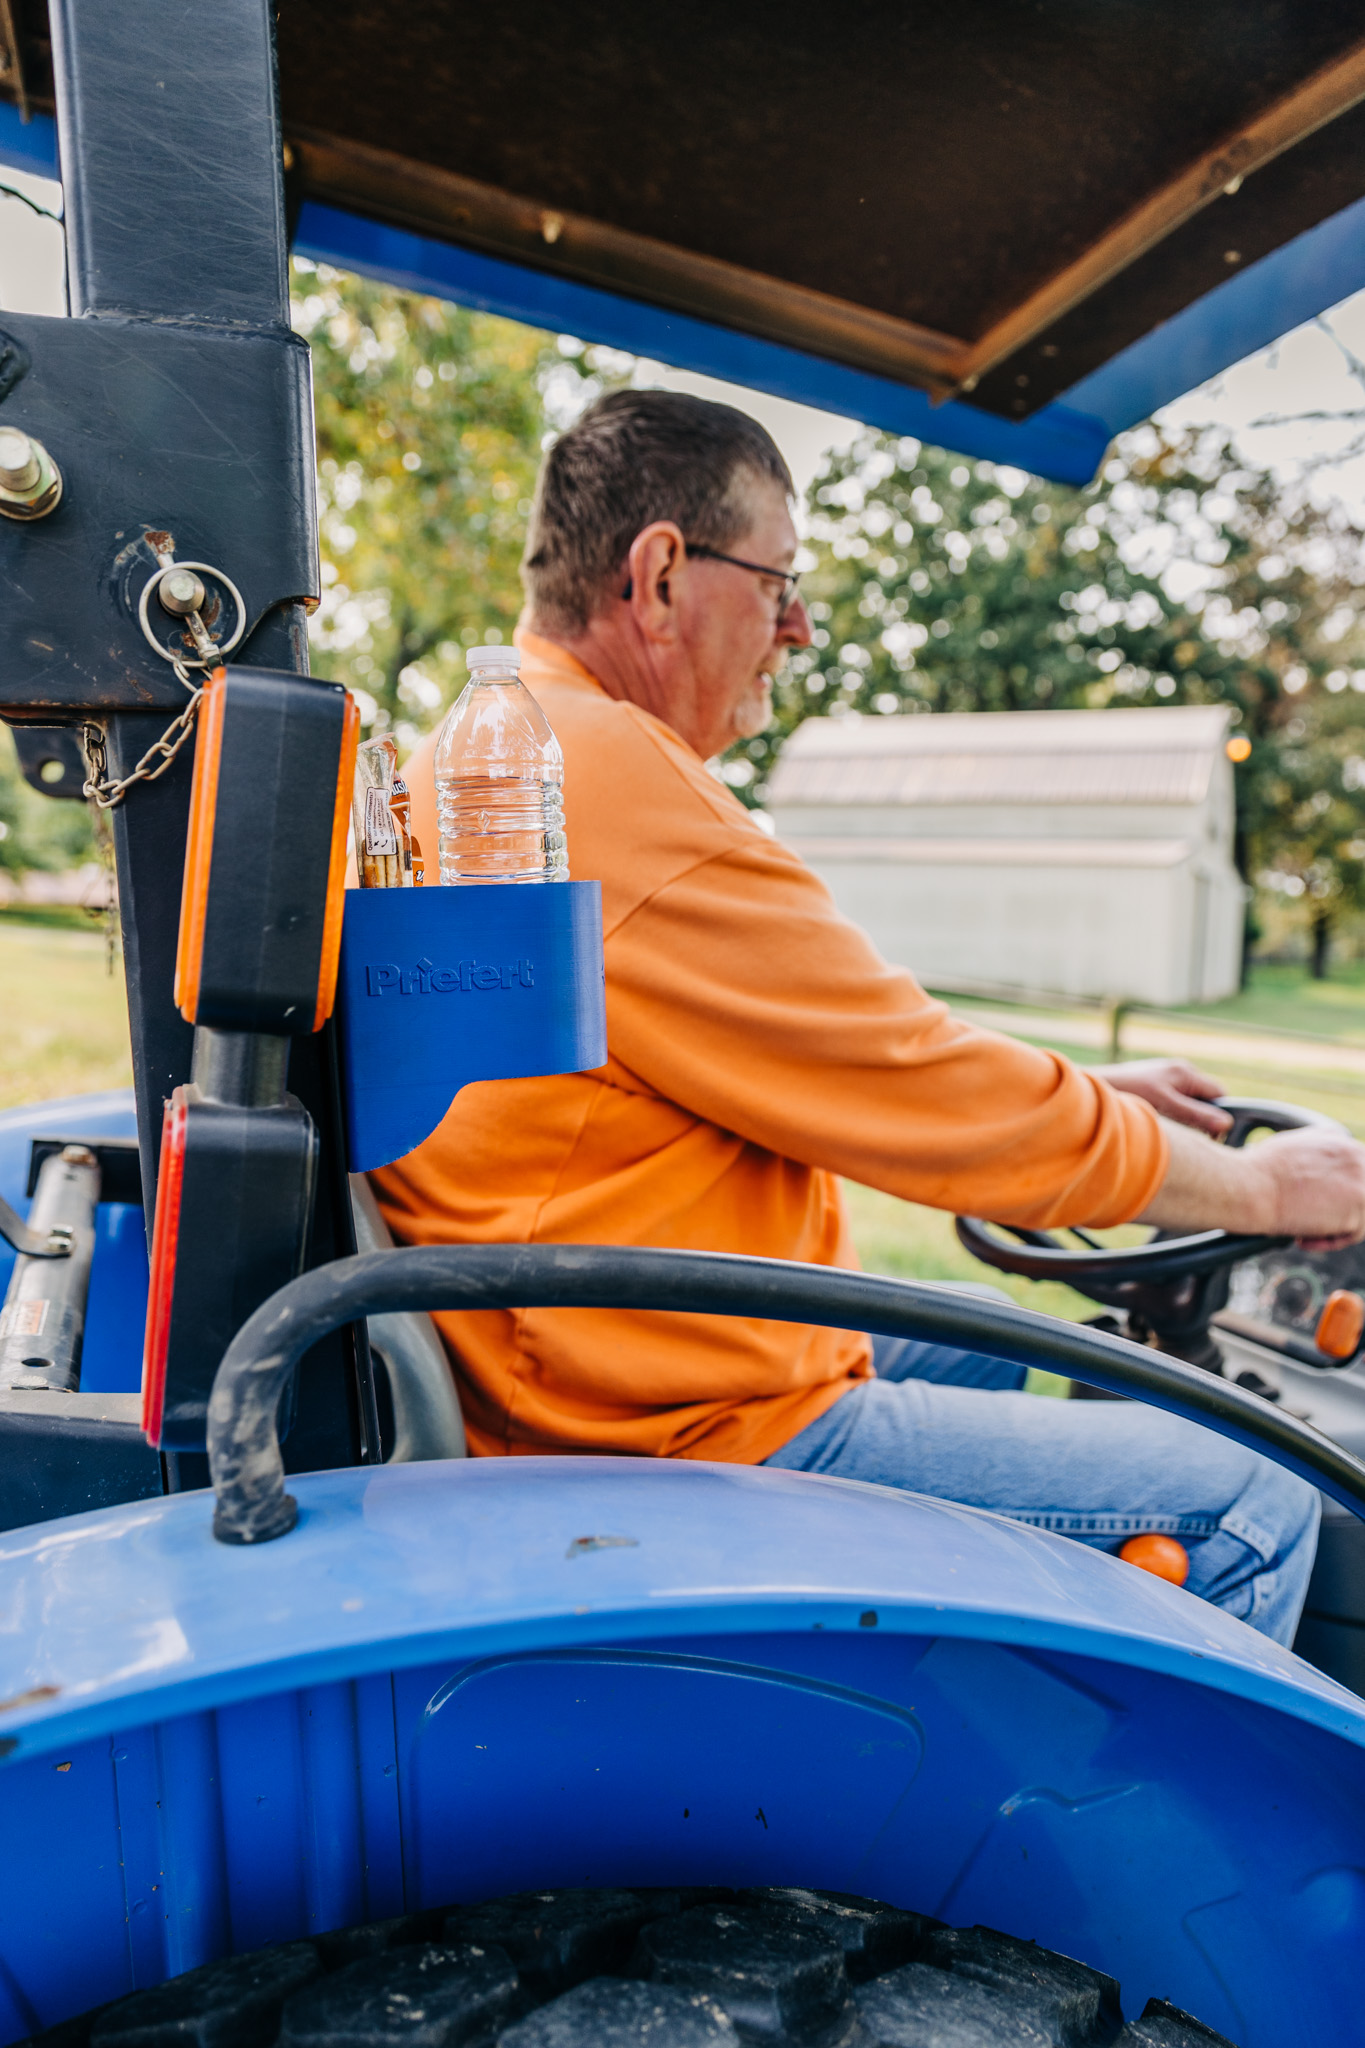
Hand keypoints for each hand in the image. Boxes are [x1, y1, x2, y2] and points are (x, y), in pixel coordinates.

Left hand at [1093, 1058, 1231, 1137]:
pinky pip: (1173, 1104)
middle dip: (1202, 1119)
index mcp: (1185, 1072)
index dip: (1220, 1116)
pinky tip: (1159, 1125)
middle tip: (1190, 1137)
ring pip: (1189, 1104)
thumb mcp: (1165, 1106)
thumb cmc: (1128, 1093)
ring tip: (1170, 1129)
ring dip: (1186, 1120)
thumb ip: (1196, 1114)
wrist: (1092, 1087)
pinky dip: (1171, 1117)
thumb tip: (1226, 1124)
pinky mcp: (1152, 1087)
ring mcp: (1165, 1079)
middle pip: (1205, 1100)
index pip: (1220, 1094)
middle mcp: (1178, 1072)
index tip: (1213, 1137)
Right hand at [1139, 1118, 1364, 1245]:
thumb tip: (1303, 1179)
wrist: (1245, 1186)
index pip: (1352, 1172)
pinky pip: (1354, 1232)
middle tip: (1311, 1223)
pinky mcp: (1358, 1205)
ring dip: (1334, 1228)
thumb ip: (1306, 1160)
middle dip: (1339, 1211)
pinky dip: (1330, 1241)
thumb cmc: (1250, 1173)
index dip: (1334, 1193)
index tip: (1314, 1206)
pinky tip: (1303, 1239)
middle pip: (1360, 1191)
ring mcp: (1359, 1178)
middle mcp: (1354, 1153)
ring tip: (1303, 1232)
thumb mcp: (1282, 1152)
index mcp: (1336, 1138)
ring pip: (1361, 1215)